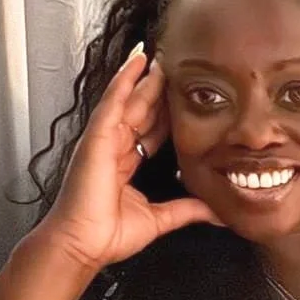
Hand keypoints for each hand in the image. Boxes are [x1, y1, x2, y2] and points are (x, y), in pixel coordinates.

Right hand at [38, 45, 221, 272]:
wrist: (82, 245)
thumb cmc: (107, 235)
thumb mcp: (159, 219)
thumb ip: (188, 210)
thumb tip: (217, 212)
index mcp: (125, 165)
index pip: (152, 132)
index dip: (167, 114)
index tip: (186, 99)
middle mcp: (114, 149)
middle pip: (142, 111)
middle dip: (158, 89)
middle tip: (176, 67)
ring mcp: (104, 140)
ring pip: (130, 100)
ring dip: (145, 77)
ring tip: (160, 55)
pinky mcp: (97, 137)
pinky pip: (113, 101)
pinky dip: (124, 79)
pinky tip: (136, 60)